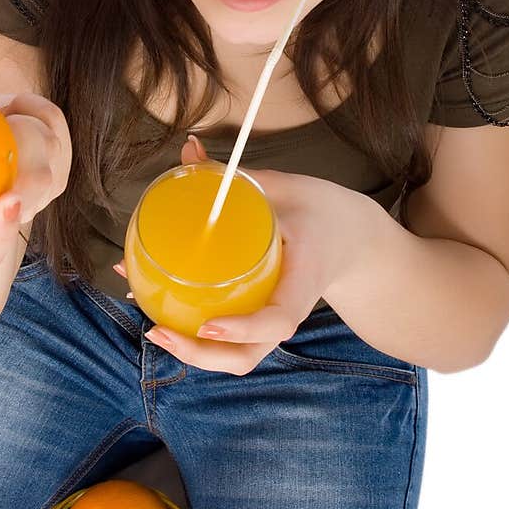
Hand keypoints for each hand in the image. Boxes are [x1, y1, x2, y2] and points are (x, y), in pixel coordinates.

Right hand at [0, 83, 72, 270]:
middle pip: (36, 197)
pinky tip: (16, 100)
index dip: (0, 231)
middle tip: (11, 130)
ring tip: (10, 111)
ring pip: (54, 166)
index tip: (5, 203)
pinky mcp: (54, 160)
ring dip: (39, 136)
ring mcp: (39, 192)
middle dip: (34, 174)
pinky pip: (56, 134)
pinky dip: (42, 112)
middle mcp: (12, 218)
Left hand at [112, 134, 348, 374]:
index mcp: (303, 280)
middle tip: (159, 330)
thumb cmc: (321, 211)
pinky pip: (231, 344)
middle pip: (247, 356)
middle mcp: (288, 311)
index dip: (243, 329)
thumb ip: (235, 176)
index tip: (208, 325)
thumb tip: (187, 150)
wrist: (353, 238)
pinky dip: (197, 339)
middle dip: (200, 355)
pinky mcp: (261, 322)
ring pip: (236, 358)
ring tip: (155, 329)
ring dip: (193, 354)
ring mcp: (274, 323)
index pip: (278, 319)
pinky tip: (163, 314)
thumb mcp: (285, 189)